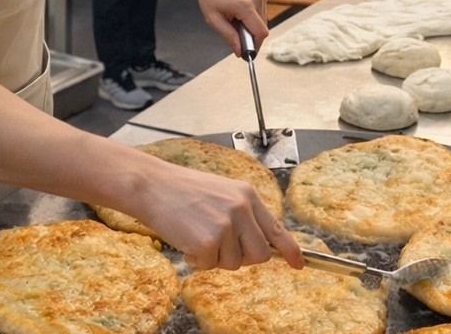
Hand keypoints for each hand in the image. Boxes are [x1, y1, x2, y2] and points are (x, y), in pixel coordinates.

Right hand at [136, 164, 302, 270]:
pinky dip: (197, 259)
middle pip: (259, 255)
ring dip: (215, 258)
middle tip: (219, 247)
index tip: (298, 263)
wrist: (152, 186)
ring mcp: (226, 224)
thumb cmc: (181, 191)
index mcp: (247, 195)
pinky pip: (210, 265)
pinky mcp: (208, 241)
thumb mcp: (222, 194)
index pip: (276, 228)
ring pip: (234, 264)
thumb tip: (259, 246)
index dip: (290, 250)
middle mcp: (241, 208)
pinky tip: (186, 239)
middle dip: (241, 258)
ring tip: (197, 235)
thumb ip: (243, 216)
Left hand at [191, 0, 267, 57]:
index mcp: (245, 5)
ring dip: (251, 25)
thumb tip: (239, 51)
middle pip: (262, 28)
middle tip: (235, 32)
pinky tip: (239, 11)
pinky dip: (253, 16)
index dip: (255, 45)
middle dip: (251, 35)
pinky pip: (261, 11)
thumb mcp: (213, 19)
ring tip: (235, 18)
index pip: (260, 32)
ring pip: (263, 20)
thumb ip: (228, 36)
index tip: (248, 52)